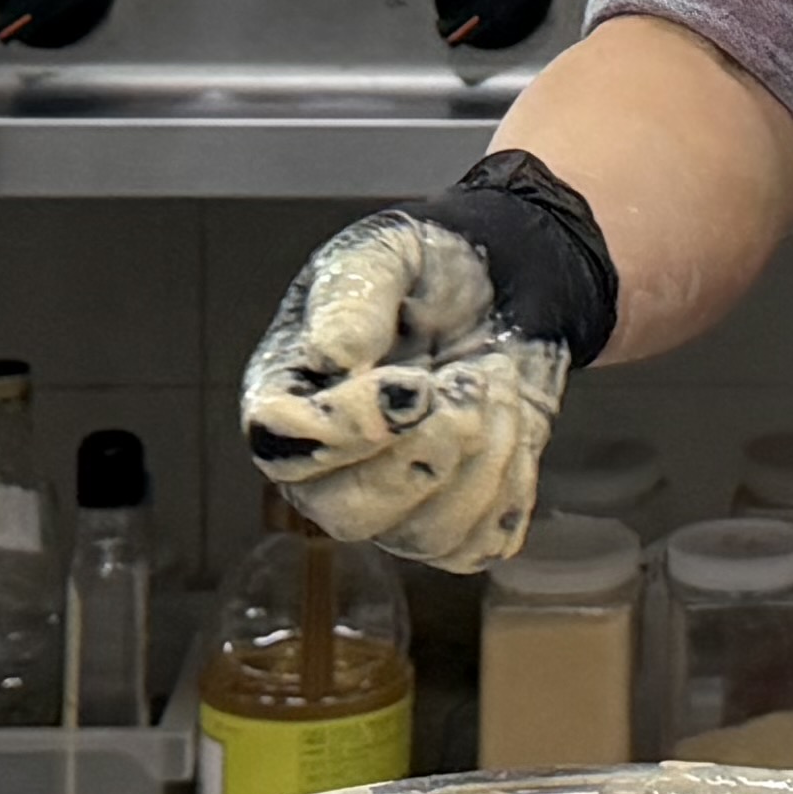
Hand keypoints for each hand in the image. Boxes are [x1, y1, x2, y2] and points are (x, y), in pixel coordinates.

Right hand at [235, 156, 617, 568]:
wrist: (509, 281)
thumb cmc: (429, 269)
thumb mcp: (385, 252)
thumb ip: (352, 297)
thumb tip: (332, 356)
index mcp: (287, 395)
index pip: (281, 444)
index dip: (348, 427)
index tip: (416, 383)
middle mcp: (326, 465)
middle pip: (348, 513)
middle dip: (427, 451)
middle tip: (470, 379)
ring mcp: (388, 503)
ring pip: (423, 534)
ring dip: (483, 456)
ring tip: (494, 384)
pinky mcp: (451, 521)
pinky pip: (477, 541)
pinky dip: (510, 481)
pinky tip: (509, 421)